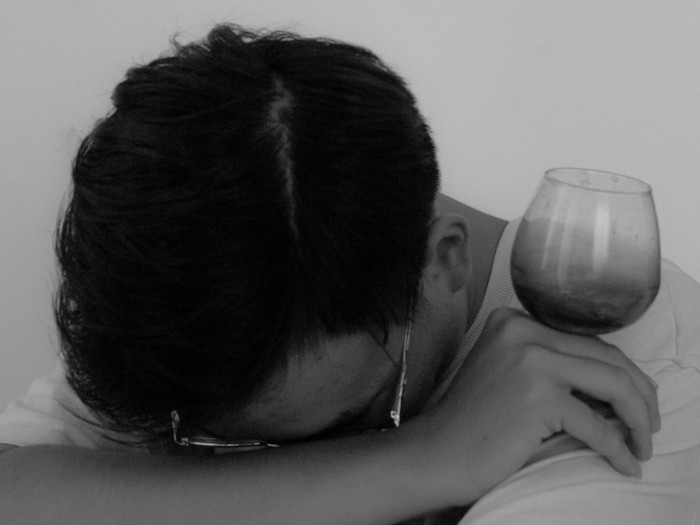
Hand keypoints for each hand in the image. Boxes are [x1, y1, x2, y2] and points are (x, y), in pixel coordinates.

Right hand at [411, 308, 659, 506]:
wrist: (438, 450)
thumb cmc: (475, 420)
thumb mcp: (511, 374)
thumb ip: (553, 366)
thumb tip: (617, 386)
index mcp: (515, 320)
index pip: (587, 340)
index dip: (620, 372)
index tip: (635, 400)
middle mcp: (522, 330)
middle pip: (606, 356)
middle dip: (640, 394)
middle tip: (647, 425)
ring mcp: (530, 360)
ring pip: (613, 383)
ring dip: (638, 419)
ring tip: (642, 444)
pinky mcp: (537, 396)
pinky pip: (596, 424)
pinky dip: (617, 448)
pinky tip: (624, 463)